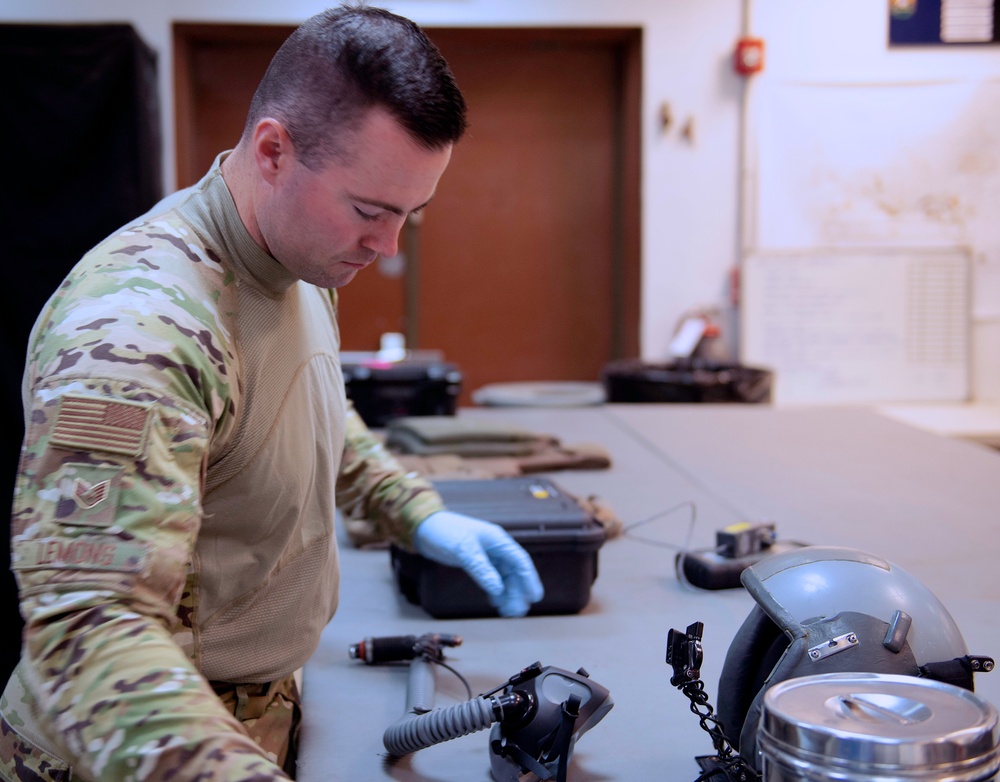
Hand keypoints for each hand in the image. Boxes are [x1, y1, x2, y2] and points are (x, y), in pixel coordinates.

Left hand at [413, 511, 543, 616]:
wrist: (425, 527)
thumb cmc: (446, 532)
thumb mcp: (464, 550)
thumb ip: (482, 569)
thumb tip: (498, 589)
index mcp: (498, 540)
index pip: (520, 561)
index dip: (530, 579)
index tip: (535, 597)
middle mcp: (496, 548)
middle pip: (514, 572)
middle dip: (518, 592)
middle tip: (517, 612)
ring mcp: (486, 556)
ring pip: (504, 577)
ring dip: (508, 594)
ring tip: (508, 612)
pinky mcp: (476, 562)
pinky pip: (492, 579)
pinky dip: (495, 591)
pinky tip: (496, 603)